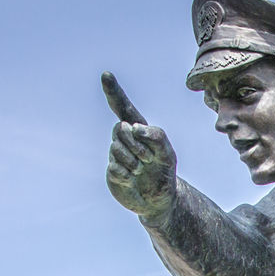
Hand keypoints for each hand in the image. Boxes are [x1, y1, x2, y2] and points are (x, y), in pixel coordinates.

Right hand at [102, 72, 176, 223]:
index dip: (114, 92)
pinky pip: (115, 168)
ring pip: (117, 149)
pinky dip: (128, 176)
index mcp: (138, 131)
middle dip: (136, 144)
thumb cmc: (164, 172)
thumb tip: (135, 127)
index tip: (106, 75)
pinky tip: (133, 180)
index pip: (123, 108)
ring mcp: (115, 154)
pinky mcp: (111, 171)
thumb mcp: (168, 153)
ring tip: (141, 170)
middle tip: (148, 158)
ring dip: (134, 162)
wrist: (159, 200)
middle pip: (120, 129)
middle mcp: (124, 139)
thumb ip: (157, 135)